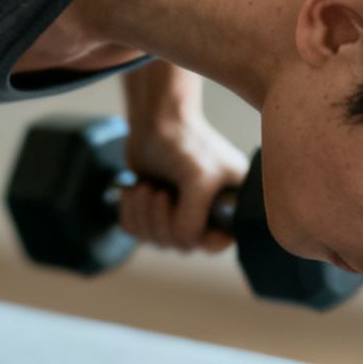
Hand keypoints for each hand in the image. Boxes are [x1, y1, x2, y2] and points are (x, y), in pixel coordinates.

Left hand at [118, 114, 248, 255]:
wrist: (155, 118)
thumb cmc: (184, 141)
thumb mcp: (199, 179)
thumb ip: (194, 217)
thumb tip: (183, 242)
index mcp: (231, 205)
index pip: (215, 243)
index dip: (195, 236)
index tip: (180, 210)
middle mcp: (208, 211)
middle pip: (182, 245)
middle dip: (162, 221)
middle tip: (157, 192)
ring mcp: (180, 211)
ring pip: (157, 240)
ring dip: (144, 216)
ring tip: (143, 188)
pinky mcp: (155, 208)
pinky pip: (138, 231)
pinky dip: (130, 214)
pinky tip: (133, 190)